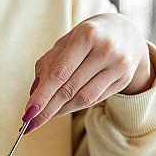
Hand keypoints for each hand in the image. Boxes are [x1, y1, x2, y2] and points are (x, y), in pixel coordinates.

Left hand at [22, 13, 152, 130]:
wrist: (128, 33)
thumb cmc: (90, 36)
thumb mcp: (67, 40)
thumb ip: (49, 62)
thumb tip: (34, 91)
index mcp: (87, 35)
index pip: (59, 73)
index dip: (42, 95)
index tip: (28, 111)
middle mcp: (106, 50)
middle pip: (70, 88)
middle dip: (47, 108)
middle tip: (30, 122)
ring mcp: (118, 66)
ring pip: (83, 98)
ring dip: (60, 111)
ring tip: (44, 116)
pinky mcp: (124, 79)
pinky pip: (94, 99)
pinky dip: (75, 107)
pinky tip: (62, 109)